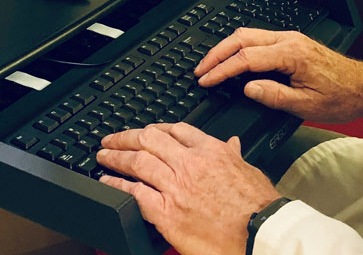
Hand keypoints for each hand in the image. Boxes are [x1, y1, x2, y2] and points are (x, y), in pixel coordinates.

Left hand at [96, 123, 280, 254]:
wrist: (260, 234)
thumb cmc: (259, 207)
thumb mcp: (249, 171)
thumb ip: (234, 156)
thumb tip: (231, 144)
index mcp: (211, 151)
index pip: (175, 130)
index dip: (154, 129)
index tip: (145, 131)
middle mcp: (190, 164)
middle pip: (148, 140)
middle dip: (125, 137)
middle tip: (111, 139)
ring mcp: (176, 187)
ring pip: (137, 162)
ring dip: (115, 157)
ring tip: (103, 156)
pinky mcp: (167, 213)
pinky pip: (134, 193)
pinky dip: (117, 186)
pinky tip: (107, 182)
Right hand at [195, 28, 362, 121]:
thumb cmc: (341, 97)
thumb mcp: (306, 106)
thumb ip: (273, 96)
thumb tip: (247, 88)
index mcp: (291, 54)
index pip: (246, 58)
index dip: (222, 70)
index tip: (207, 80)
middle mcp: (289, 40)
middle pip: (242, 38)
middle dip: (217, 53)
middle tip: (201, 70)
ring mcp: (290, 38)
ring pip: (248, 34)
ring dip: (227, 48)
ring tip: (212, 65)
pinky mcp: (292, 42)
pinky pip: (259, 38)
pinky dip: (240, 47)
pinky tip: (234, 59)